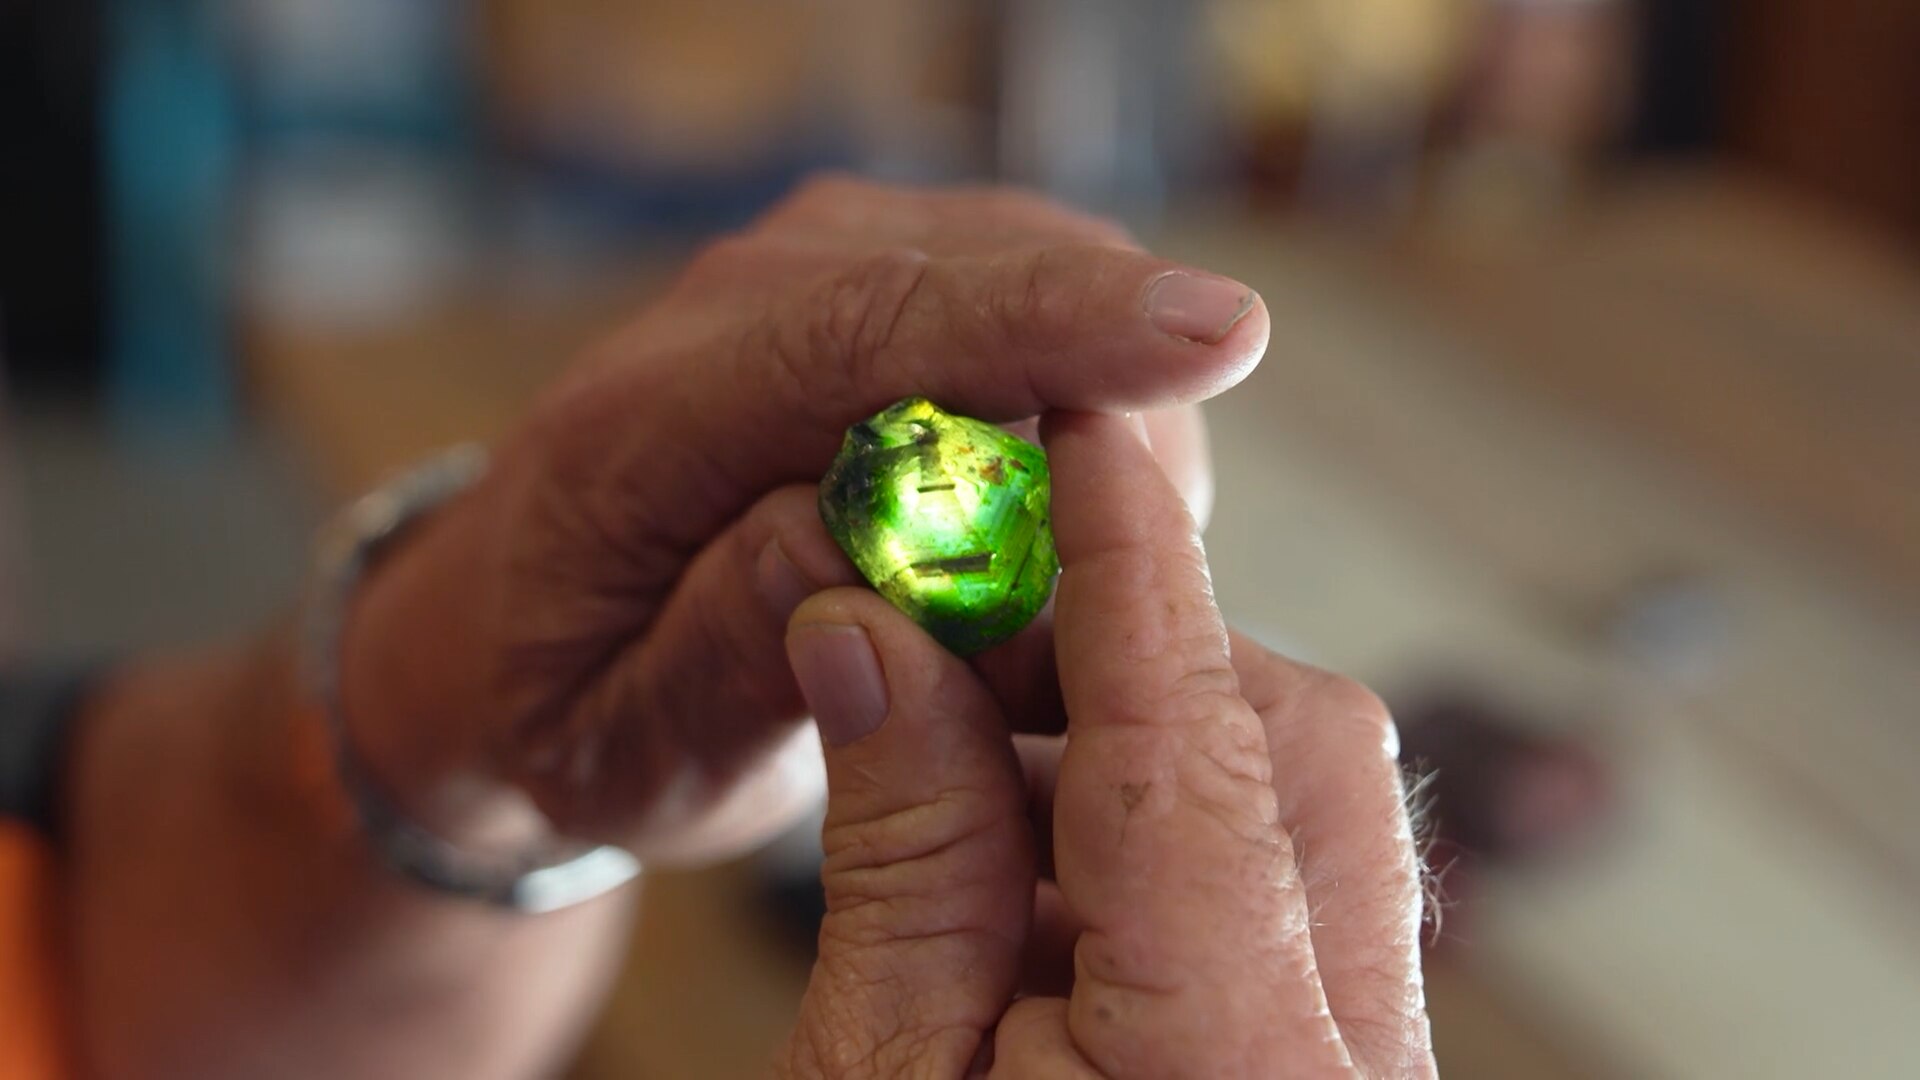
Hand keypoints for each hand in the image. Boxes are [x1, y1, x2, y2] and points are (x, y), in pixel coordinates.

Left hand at [341, 177, 1266, 860]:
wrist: (518, 630)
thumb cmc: (576, 704)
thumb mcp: (627, 748)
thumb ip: (727, 654)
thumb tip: (860, 546)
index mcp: (644, 422)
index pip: (870, 334)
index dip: (1055, 327)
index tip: (1219, 334)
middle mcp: (734, 302)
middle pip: (990, 282)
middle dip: (1117, 413)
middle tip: (1118, 603)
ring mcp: (816, 269)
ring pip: (1041, 282)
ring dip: (1103, 426)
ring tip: (1040, 598)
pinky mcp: (883, 278)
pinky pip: (1038, 305)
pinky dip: (1085, 408)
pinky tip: (1038, 529)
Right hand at [778, 413, 1433, 1077]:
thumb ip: (898, 858)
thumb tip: (871, 640)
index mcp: (1229, 1064)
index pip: (1190, 741)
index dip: (1130, 560)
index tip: (1085, 427)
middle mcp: (1345, 1064)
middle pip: (1294, 752)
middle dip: (1131, 656)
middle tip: (962, 636)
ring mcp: (1361, 1072)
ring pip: (1301, 818)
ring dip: (1137, 759)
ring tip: (965, 779)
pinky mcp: (1331, 1077)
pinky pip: (1290, 907)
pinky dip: (1164, 854)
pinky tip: (1026, 885)